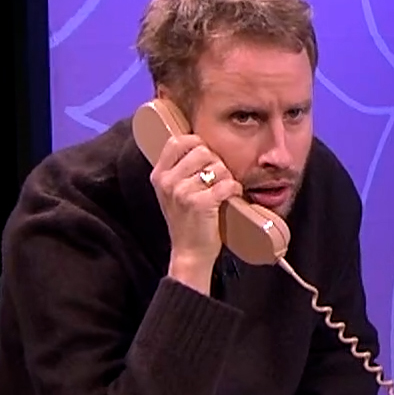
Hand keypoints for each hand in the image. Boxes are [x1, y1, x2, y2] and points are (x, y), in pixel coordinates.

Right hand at [150, 132, 242, 290]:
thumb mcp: (171, 193)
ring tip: (223, 190)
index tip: (206, 155)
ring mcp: (182, 192)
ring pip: (218, 167)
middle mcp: (167, 181)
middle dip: (216, 162)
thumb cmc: (185, 222)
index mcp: (159, 175)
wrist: (188, 253)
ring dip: (227, 177)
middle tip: (218, 178)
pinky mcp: (200, 203)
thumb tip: (200, 145)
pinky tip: (232, 195)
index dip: (196, 142)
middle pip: (202, 151)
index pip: (177, 141)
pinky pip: (226, 183)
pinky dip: (234, 188)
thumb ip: (178, 170)